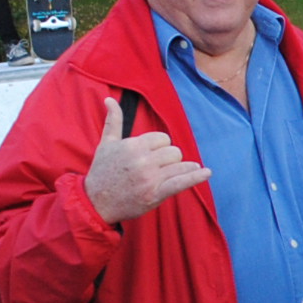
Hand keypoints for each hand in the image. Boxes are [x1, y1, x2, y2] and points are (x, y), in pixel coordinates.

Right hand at [82, 93, 208, 223]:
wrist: (96, 203)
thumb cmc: (101, 172)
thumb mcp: (105, 144)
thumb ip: (113, 121)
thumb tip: (109, 99)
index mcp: (133, 146)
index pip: (163, 139)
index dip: (160, 147)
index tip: (151, 156)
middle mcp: (142, 161)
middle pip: (174, 152)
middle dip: (170, 159)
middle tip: (158, 168)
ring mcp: (150, 178)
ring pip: (180, 165)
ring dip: (183, 168)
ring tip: (179, 172)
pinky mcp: (155, 195)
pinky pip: (181, 182)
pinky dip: (195, 177)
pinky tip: (206, 172)